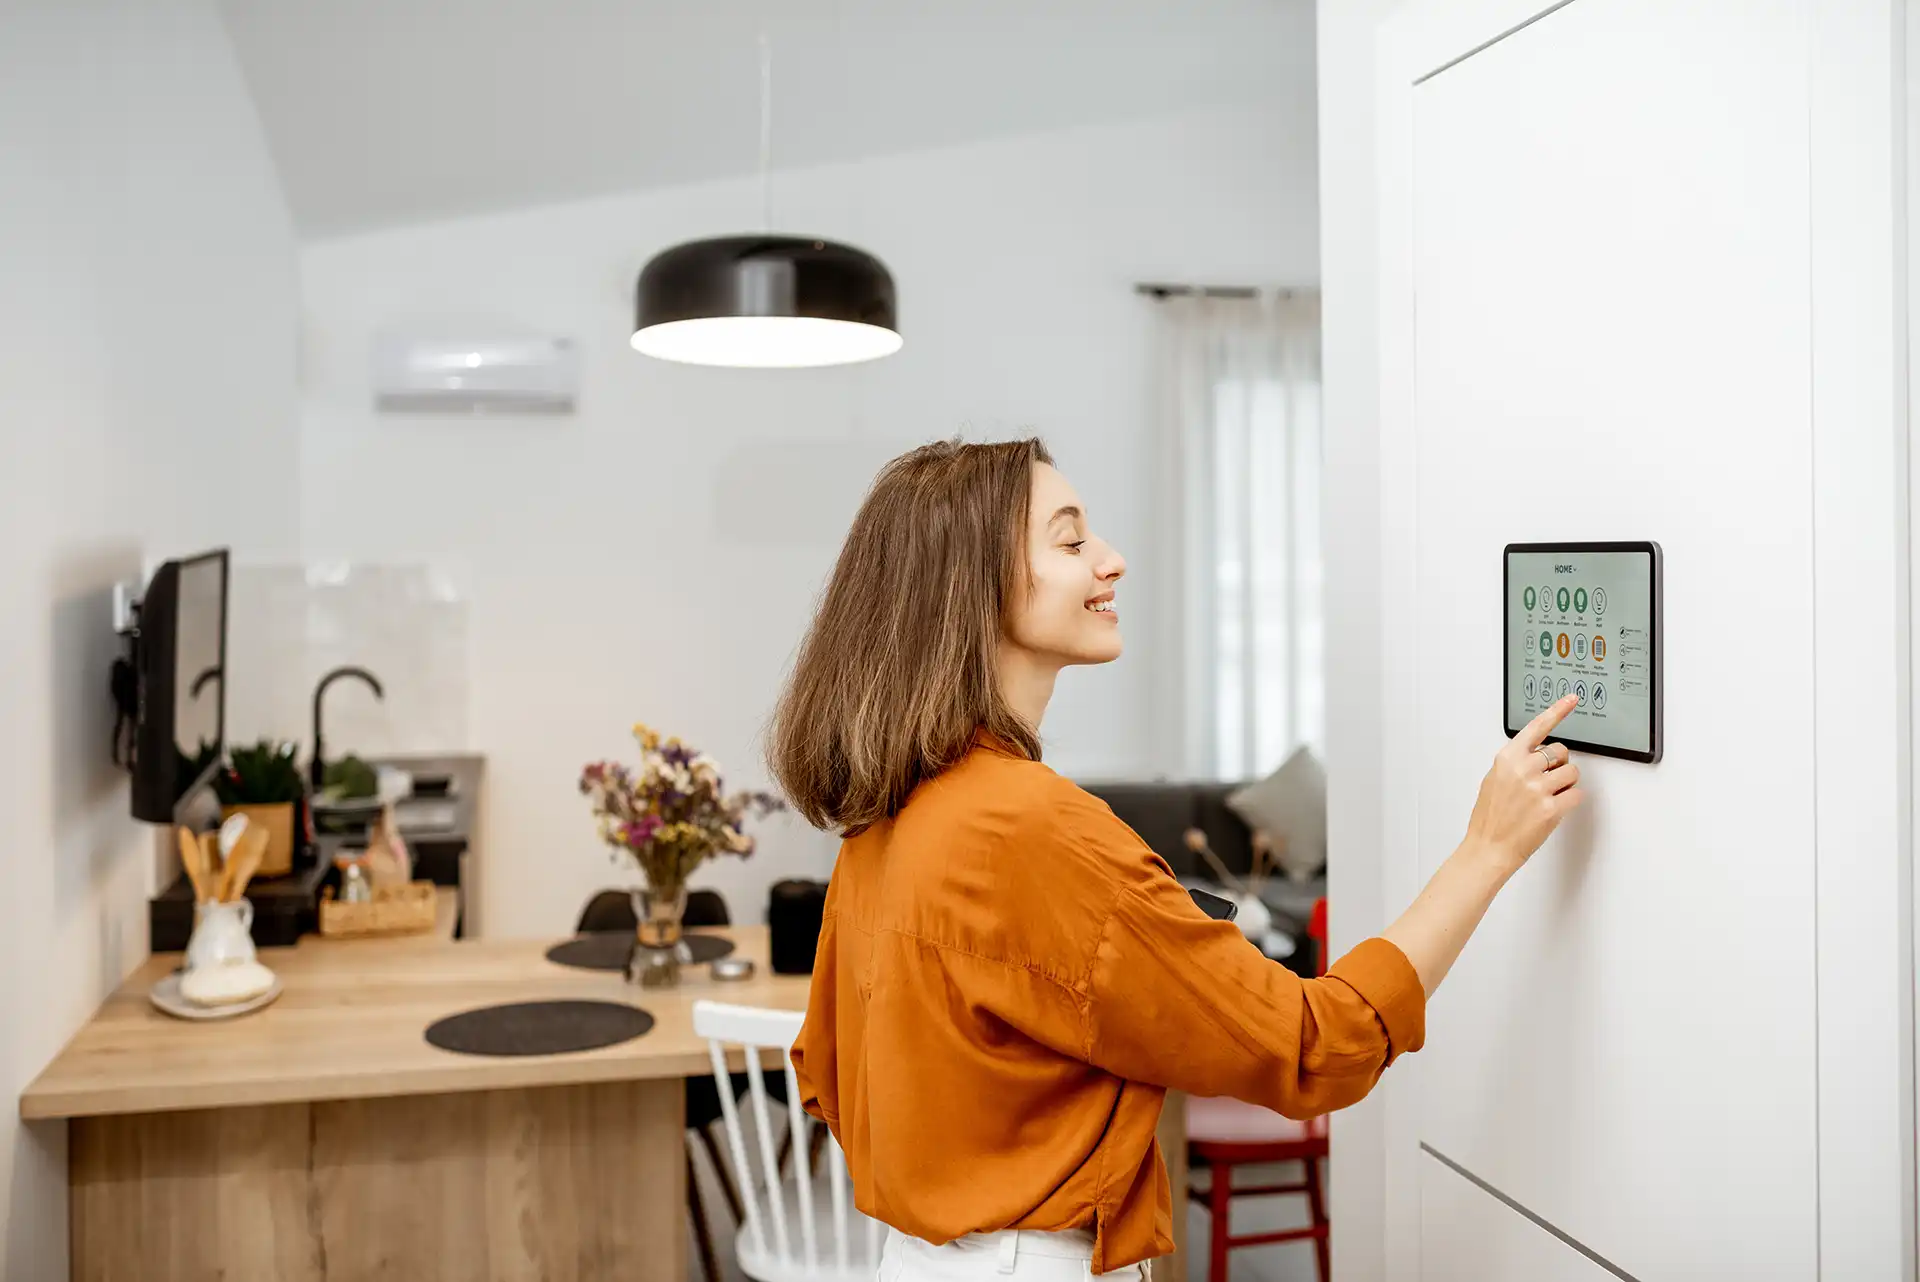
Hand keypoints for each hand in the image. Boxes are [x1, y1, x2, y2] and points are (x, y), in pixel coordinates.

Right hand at [1463, 694, 1583, 874]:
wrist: (1488, 847)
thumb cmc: (1490, 817)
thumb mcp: (1493, 780)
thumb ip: (1514, 763)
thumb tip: (1536, 755)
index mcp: (1507, 758)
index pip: (1537, 727)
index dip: (1557, 711)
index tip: (1571, 699)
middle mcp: (1523, 769)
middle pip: (1561, 751)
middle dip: (1558, 764)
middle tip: (1546, 780)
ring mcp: (1538, 788)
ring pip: (1572, 773)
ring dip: (1565, 784)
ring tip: (1547, 797)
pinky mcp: (1551, 808)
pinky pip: (1577, 794)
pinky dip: (1570, 800)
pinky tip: (1554, 808)